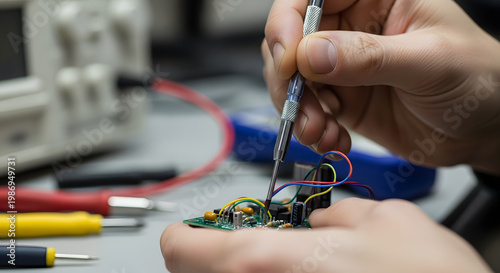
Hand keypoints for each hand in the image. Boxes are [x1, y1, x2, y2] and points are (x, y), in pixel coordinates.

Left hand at [161, 198, 491, 272]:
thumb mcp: (387, 222)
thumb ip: (342, 214)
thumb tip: (325, 220)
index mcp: (271, 262)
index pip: (183, 250)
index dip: (182, 235)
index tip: (191, 230)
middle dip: (213, 256)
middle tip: (240, 245)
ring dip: (241, 271)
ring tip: (279, 264)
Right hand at [263, 0, 499, 174]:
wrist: (484, 130)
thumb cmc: (477, 78)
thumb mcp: (428, 61)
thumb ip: (369, 57)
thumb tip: (310, 54)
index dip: (289, 24)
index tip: (289, 61)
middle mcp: (352, 29)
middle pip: (292, 40)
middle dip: (288, 78)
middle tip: (300, 107)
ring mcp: (344, 66)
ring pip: (294, 80)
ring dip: (299, 110)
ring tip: (320, 132)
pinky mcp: (342, 99)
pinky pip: (309, 111)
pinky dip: (313, 130)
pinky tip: (334, 140)